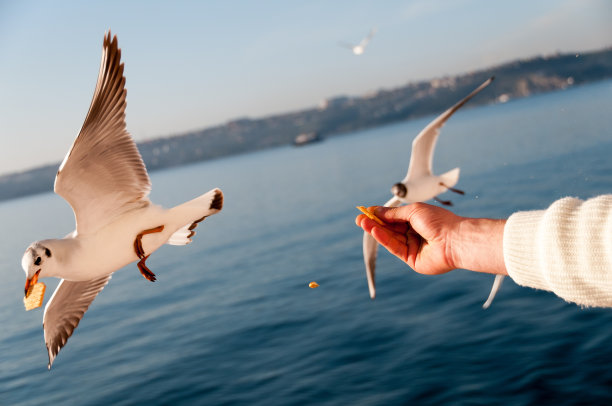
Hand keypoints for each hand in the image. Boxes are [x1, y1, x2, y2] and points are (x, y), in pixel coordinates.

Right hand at [356, 203, 506, 275]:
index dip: (379, 215)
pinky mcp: (411, 259)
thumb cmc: (439, 221)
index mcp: (417, 220)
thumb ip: (393, 214)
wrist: (455, 239)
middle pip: (390, 229)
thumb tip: (376, 211)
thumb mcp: (413, 211)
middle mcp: (414, 233)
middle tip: (359, 219)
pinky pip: (395, 248)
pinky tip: (375, 231)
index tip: (365, 211)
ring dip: (376, 230)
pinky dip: (384, 239)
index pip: (394, 218)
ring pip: (390, 238)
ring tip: (363, 223)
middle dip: (374, 223)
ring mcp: (412, 247)